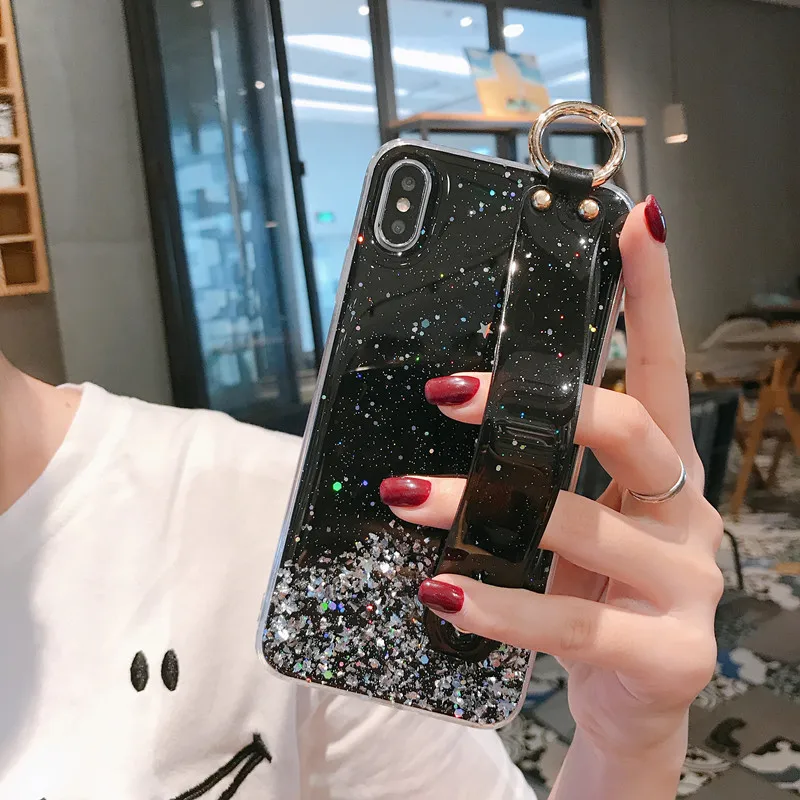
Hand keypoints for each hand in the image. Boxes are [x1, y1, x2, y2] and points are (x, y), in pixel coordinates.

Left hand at [379, 198, 723, 796]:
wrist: (629, 704)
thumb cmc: (591, 594)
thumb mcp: (567, 522)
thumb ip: (535, 471)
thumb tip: (454, 406)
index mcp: (661, 474)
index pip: (658, 368)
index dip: (651, 295)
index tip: (632, 224)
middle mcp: (685, 515)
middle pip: (632, 429)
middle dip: (543, 404)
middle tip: (450, 394)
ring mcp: (687, 585)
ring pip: (586, 524)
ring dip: (484, 504)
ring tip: (408, 494)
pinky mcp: (667, 653)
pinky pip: (572, 621)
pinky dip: (501, 604)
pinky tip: (445, 591)